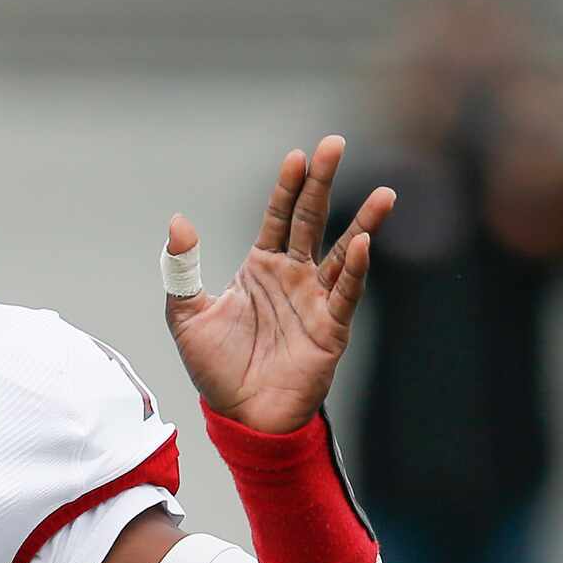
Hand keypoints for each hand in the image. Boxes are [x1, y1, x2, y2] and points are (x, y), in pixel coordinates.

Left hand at [162, 135, 394, 433]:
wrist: (239, 417)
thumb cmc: (216, 369)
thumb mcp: (186, 316)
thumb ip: (182, 269)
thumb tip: (177, 220)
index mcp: (260, 267)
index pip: (277, 216)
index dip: (287, 186)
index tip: (296, 156)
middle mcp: (293, 276)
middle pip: (312, 220)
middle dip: (324, 183)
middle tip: (336, 144)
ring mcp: (315, 300)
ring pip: (344, 252)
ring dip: (364, 222)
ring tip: (385, 194)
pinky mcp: (330, 328)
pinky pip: (346, 293)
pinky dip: (356, 269)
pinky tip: (364, 243)